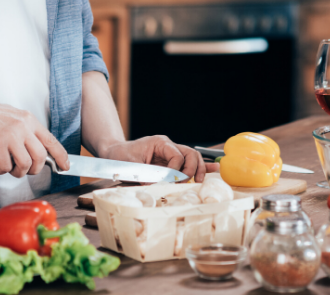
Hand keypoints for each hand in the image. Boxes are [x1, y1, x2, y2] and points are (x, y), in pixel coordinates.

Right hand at [0, 98, 68, 177]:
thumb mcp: (12, 117)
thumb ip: (25, 131)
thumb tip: (36, 149)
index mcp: (28, 119)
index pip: (51, 140)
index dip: (61, 156)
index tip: (65, 166)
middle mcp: (23, 127)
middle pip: (40, 157)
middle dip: (34, 169)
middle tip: (25, 170)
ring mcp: (11, 136)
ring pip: (25, 165)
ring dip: (17, 172)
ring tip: (7, 167)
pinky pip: (6, 167)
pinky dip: (0, 169)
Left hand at [99, 136, 218, 182]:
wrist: (115, 154)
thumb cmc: (121, 157)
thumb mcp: (131, 166)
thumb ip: (147, 175)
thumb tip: (160, 186)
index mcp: (160, 143)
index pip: (177, 155)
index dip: (176, 170)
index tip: (170, 181)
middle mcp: (169, 146)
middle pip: (190, 154)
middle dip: (192, 168)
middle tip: (188, 181)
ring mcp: (171, 153)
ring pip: (192, 157)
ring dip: (198, 168)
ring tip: (201, 180)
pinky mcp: (171, 162)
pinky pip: (188, 162)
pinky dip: (201, 167)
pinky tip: (214, 169)